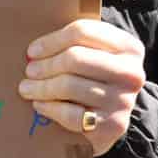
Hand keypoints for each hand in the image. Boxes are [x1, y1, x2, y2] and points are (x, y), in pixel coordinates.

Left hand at [18, 19, 145, 156]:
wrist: (112, 122)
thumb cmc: (96, 81)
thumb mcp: (96, 56)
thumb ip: (74, 44)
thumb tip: (34, 50)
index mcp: (128, 47)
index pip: (82, 32)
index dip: (52, 41)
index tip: (32, 51)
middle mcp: (131, 72)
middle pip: (75, 58)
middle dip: (46, 65)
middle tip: (29, 71)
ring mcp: (123, 100)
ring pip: (69, 86)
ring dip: (41, 87)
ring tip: (26, 88)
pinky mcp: (113, 125)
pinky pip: (71, 114)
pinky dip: (50, 108)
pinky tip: (39, 104)